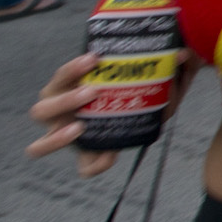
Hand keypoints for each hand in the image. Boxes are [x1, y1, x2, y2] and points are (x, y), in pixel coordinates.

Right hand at [28, 49, 186, 177]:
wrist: (142, 109)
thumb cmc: (136, 87)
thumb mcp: (150, 75)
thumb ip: (165, 65)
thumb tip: (182, 54)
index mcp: (69, 87)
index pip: (61, 76)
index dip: (71, 68)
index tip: (95, 58)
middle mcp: (60, 113)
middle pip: (41, 109)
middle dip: (64, 100)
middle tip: (93, 92)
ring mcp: (67, 136)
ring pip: (39, 146)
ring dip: (58, 138)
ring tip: (81, 129)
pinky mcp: (85, 155)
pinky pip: (82, 167)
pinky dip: (94, 164)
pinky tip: (111, 155)